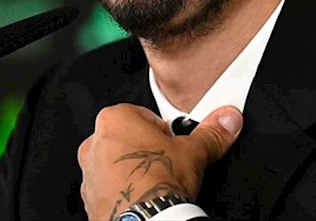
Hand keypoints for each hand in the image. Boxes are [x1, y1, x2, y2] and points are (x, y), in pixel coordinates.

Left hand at [77, 103, 242, 220]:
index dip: (164, 132)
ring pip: (116, 164)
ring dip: (133, 171)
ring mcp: (89, 172)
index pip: (144, 116)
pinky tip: (143, 198)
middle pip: (128, 139)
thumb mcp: (194, 152)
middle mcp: (95, 142)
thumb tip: (227, 121)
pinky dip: (124, 192)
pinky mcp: (89, 198)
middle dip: (147, 150)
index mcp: (115, 119)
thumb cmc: (158, 184)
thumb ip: (211, 132)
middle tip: (167, 164)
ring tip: (155, 183)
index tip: (173, 145)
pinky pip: (109, 189)